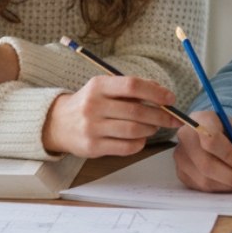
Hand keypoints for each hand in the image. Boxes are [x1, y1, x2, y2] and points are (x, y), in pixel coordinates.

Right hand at [42, 76, 183, 157]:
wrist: (58, 123)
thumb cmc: (89, 103)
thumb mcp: (104, 88)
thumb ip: (130, 88)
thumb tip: (161, 92)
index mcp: (98, 85)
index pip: (132, 85)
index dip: (155, 92)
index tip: (171, 98)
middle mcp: (93, 105)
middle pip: (137, 110)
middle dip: (161, 115)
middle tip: (173, 118)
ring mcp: (92, 127)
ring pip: (134, 130)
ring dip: (150, 129)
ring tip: (154, 127)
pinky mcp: (93, 147)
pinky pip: (125, 147)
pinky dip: (139, 143)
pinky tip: (140, 138)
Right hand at [173, 111, 231, 191]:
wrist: (223, 139)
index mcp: (202, 120)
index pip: (210, 139)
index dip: (229, 156)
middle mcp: (186, 136)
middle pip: (206, 163)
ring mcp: (181, 155)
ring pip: (204, 179)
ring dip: (228, 185)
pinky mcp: (181, 172)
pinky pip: (201, 187)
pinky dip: (220, 189)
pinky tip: (231, 183)